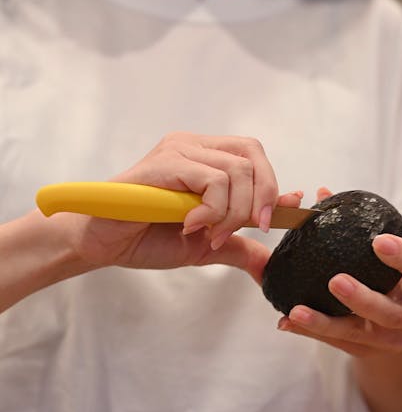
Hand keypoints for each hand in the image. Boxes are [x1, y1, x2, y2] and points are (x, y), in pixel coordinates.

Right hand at [51, 132, 301, 280]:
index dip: (274, 183)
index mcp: (205, 157)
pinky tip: (190, 225)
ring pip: (236, 172)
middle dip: (260, 199)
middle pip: (252, 157)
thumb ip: (238, 246)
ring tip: (209, 233)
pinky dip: (213, 210)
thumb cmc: (148, 237)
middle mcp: (194, 146)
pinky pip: (213, 181)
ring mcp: (179, 150)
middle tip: (246, 230)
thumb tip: (268, 264)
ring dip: (232, 212)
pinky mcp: (166, 163)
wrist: (105, 244)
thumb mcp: (206, 246)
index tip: (286, 212)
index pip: (253, 156)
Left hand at [278, 232, 401, 357]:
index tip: (379, 241)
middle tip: (336, 280)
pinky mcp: (367, 353)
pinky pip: (337, 344)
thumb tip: (322, 192)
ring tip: (297, 310)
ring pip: (359, 335)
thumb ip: (357, 228)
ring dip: (326, 323)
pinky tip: (286, 321)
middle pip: (391, 312)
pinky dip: (310, 332)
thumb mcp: (387, 258)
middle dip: (363, 298)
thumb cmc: (389, 277)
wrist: (398, 328)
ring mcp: (392, 340)